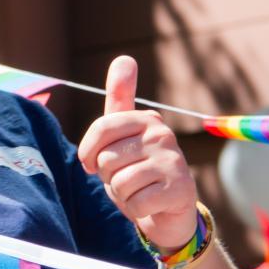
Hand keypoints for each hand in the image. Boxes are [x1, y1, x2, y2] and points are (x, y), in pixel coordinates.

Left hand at [76, 56, 197, 252]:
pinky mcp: (179, 189)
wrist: (169, 210)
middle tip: (127, 178)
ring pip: (119, 183)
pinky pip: (135, 203)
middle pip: (107, 159)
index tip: (91, 163)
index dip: (88, 151)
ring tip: (138, 190)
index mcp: (147, 118)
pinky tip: (150, 204)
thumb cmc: (139, 169)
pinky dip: (136, 210)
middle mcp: (162, 134)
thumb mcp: (124, 133)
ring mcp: (173, 160)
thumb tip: (124, 58)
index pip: (101, 128)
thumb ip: (120, 97)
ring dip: (122, 195)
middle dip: (108, 177)